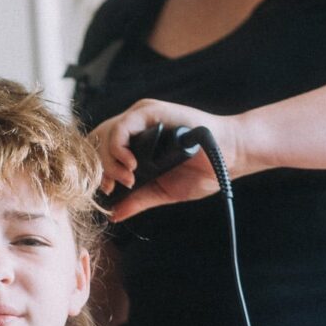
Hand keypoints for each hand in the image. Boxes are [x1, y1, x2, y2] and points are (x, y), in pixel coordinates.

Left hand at [88, 99, 244, 221]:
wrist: (229, 158)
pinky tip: (132, 165)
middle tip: (112, 186)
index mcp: (136, 140)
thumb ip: (138, 199)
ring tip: (127, 178)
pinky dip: (120, 148)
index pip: (101, 149)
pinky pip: (123, 126)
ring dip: (109, 160)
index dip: (97, 170)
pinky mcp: (152, 111)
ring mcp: (142, 116)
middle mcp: (136, 125)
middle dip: (99, 166)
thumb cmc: (202, 171)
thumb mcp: (162, 190)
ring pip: (106, 132)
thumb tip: (113, 215)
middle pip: (98, 139)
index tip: (108, 190)